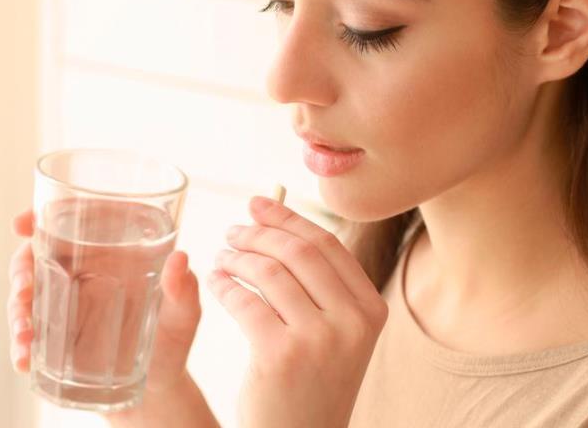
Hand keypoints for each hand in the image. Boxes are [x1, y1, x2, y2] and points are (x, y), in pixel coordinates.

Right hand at [6, 209, 202, 401]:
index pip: (71, 224)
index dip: (42, 218)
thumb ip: (184, 289)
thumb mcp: (185, 314)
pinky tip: (23, 360)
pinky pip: (27, 336)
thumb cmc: (173, 339)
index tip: (22, 223)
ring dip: (17, 312)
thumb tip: (180, 258)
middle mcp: (81, 276)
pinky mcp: (54, 340)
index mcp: (110, 255)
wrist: (158, 388)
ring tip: (26, 336)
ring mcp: (64, 308)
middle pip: (36, 257)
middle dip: (21, 269)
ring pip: (26, 296)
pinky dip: (20, 347)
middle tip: (23, 289)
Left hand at [208, 196, 388, 427]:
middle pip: (298, 251)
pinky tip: (216, 282)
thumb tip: (276, 221)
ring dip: (237, 258)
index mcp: (371, 309)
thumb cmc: (312, 383)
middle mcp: (352, 321)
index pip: (328, 244)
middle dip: (258, 234)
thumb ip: (319, 284)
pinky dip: (224, 285)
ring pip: (269, 272)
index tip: (258, 205)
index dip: (289, 219)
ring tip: (221, 258)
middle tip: (231, 231)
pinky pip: (245, 301)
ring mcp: (319, 339)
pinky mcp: (281, 355)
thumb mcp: (336, 333)